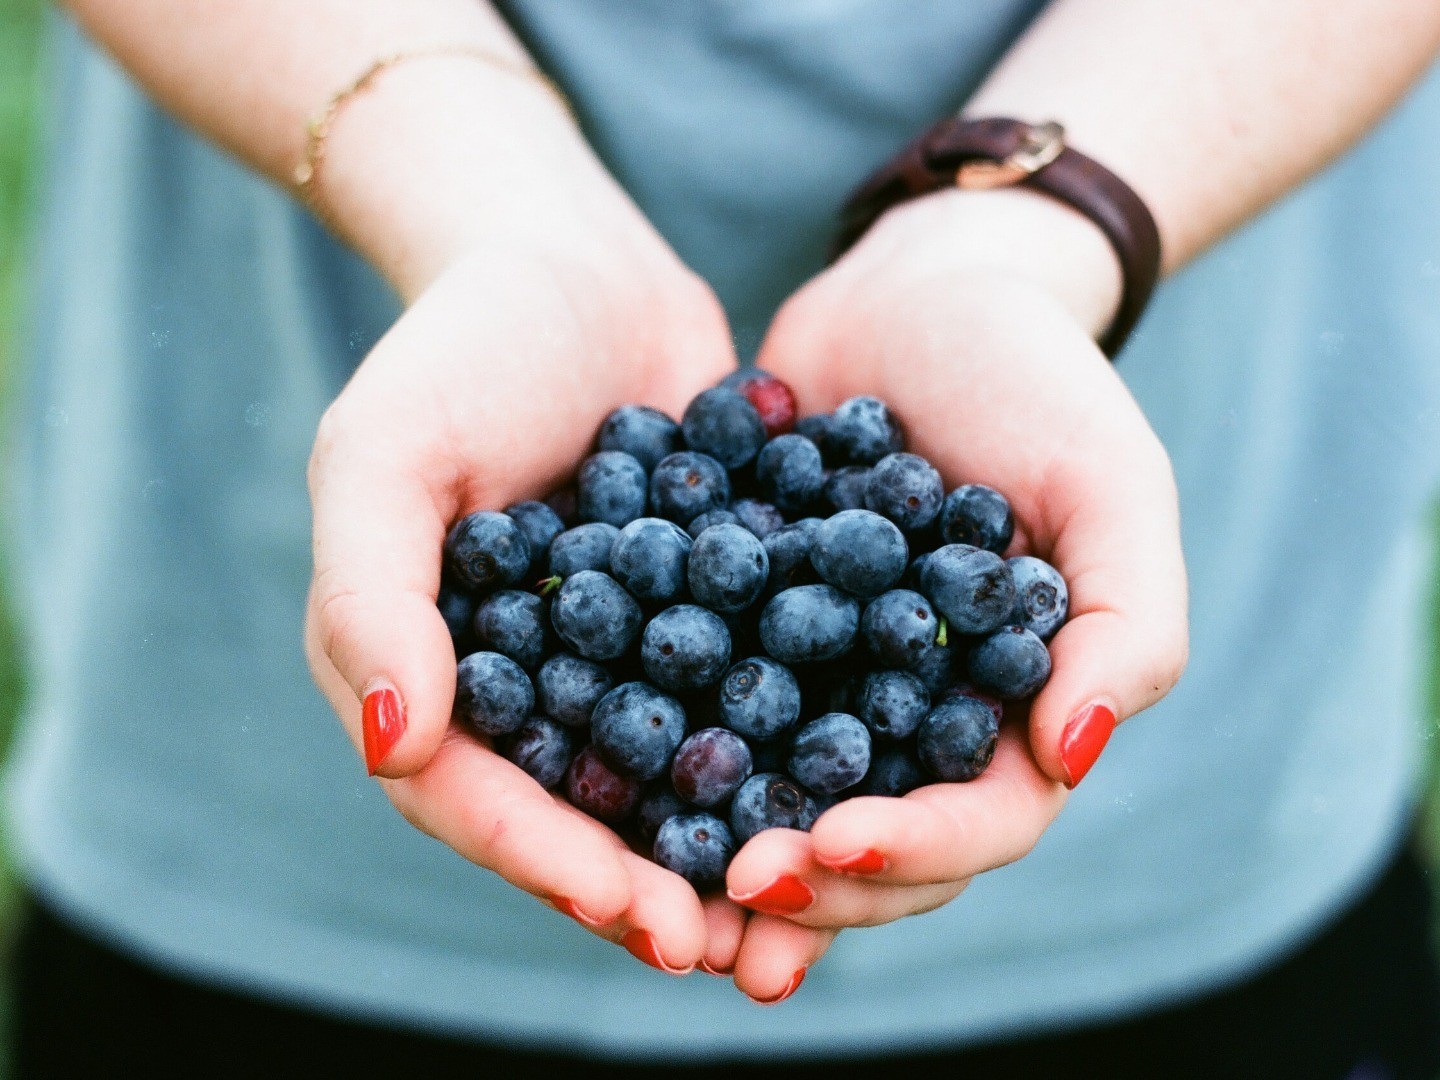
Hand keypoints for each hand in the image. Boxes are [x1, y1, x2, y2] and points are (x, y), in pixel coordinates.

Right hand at [304, 223, 743, 973]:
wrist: (572, 262)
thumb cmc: (458, 347)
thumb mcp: (385, 454)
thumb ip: (370, 599)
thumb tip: (395, 749)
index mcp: (434, 670)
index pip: (478, 798)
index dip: (553, 865)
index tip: (642, 918)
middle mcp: (526, 683)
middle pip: (581, 811)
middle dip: (651, 885)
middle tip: (730, 950)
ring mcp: (622, 652)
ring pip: (669, 774)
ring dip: (729, 843)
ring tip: (804, 901)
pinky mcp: (706, 613)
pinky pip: (743, 691)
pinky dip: (790, 743)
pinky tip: (863, 782)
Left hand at [705, 188, 1188, 1000]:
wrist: (915, 292)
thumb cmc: (1032, 378)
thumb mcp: (1109, 483)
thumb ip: (1126, 622)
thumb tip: (1073, 756)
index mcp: (1013, 707)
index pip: (981, 819)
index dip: (915, 849)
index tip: (833, 844)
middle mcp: (918, 715)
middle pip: (876, 841)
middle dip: (813, 881)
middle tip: (738, 887)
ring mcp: (827, 682)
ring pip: (785, 800)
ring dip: (733, 858)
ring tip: (669, 897)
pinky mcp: (745, 635)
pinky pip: (705, 710)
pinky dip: (666, 759)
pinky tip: (606, 791)